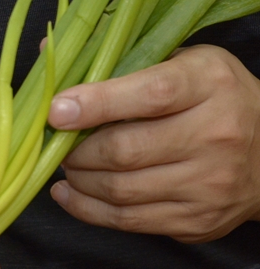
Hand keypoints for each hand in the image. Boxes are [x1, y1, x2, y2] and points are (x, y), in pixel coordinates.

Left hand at [48, 44, 259, 242]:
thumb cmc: (212, 99)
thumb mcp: (182, 63)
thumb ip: (121, 58)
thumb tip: (51, 48)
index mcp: (210, 85)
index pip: (149, 95)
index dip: (96, 104)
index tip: (56, 111)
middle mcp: (216, 135)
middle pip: (125, 150)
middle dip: (76, 150)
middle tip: (58, 143)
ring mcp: (209, 184)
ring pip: (120, 190)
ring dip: (78, 180)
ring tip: (66, 166)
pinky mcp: (197, 221)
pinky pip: (128, 221)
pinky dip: (88, 209)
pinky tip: (71, 193)